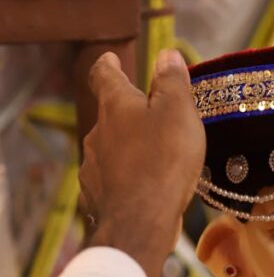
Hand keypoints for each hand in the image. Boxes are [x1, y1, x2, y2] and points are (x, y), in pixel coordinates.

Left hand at [79, 49, 205, 276]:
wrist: (139, 222)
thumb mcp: (178, 113)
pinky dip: (123, 180)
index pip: (105, 76)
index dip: (108, 65)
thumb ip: (172, 82)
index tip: (110, 59)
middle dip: (126, 115)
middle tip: (149, 117)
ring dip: (125, 150)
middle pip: (109, 117)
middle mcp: (97, 133)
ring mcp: (92, 167)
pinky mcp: (96, 197)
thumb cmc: (163, 161)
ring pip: (108, 150)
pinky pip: (110, 182)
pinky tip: (139, 190)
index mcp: (116, 106)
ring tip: (150, 159)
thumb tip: (166, 54)